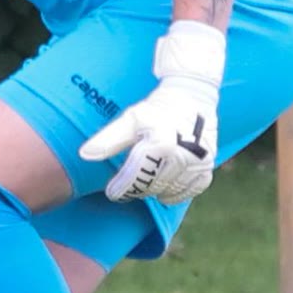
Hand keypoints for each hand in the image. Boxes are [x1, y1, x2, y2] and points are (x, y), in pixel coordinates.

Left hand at [78, 21, 225, 203]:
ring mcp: (198, 165)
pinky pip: (187, 193)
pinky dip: (173, 193)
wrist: (193, 99)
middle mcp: (183, 156)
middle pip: (151, 187)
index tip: (111, 191)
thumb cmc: (157, 110)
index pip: (136, 178)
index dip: (121, 188)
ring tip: (143, 181)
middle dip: (135, 189)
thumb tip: (85, 154)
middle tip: (125, 186)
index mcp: (162, 143)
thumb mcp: (130, 119)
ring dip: (152, 191)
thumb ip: (108, 139)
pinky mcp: (206, 171)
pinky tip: (163, 185)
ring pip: (168, 193)